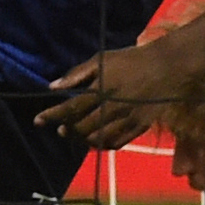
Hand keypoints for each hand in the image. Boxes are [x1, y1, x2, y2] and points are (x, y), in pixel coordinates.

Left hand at [37, 35, 191, 148]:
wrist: (166, 67)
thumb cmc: (131, 60)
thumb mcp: (102, 60)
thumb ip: (77, 74)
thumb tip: (53, 86)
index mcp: (101, 89)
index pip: (70, 108)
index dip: (52, 116)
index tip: (37, 121)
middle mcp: (112, 107)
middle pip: (82, 127)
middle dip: (67, 130)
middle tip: (61, 130)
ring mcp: (126, 119)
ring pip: (97, 139)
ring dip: (83, 139)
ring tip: (77, 135)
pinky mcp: (139, 127)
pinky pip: (116, 143)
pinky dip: (103, 144)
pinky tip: (97, 140)